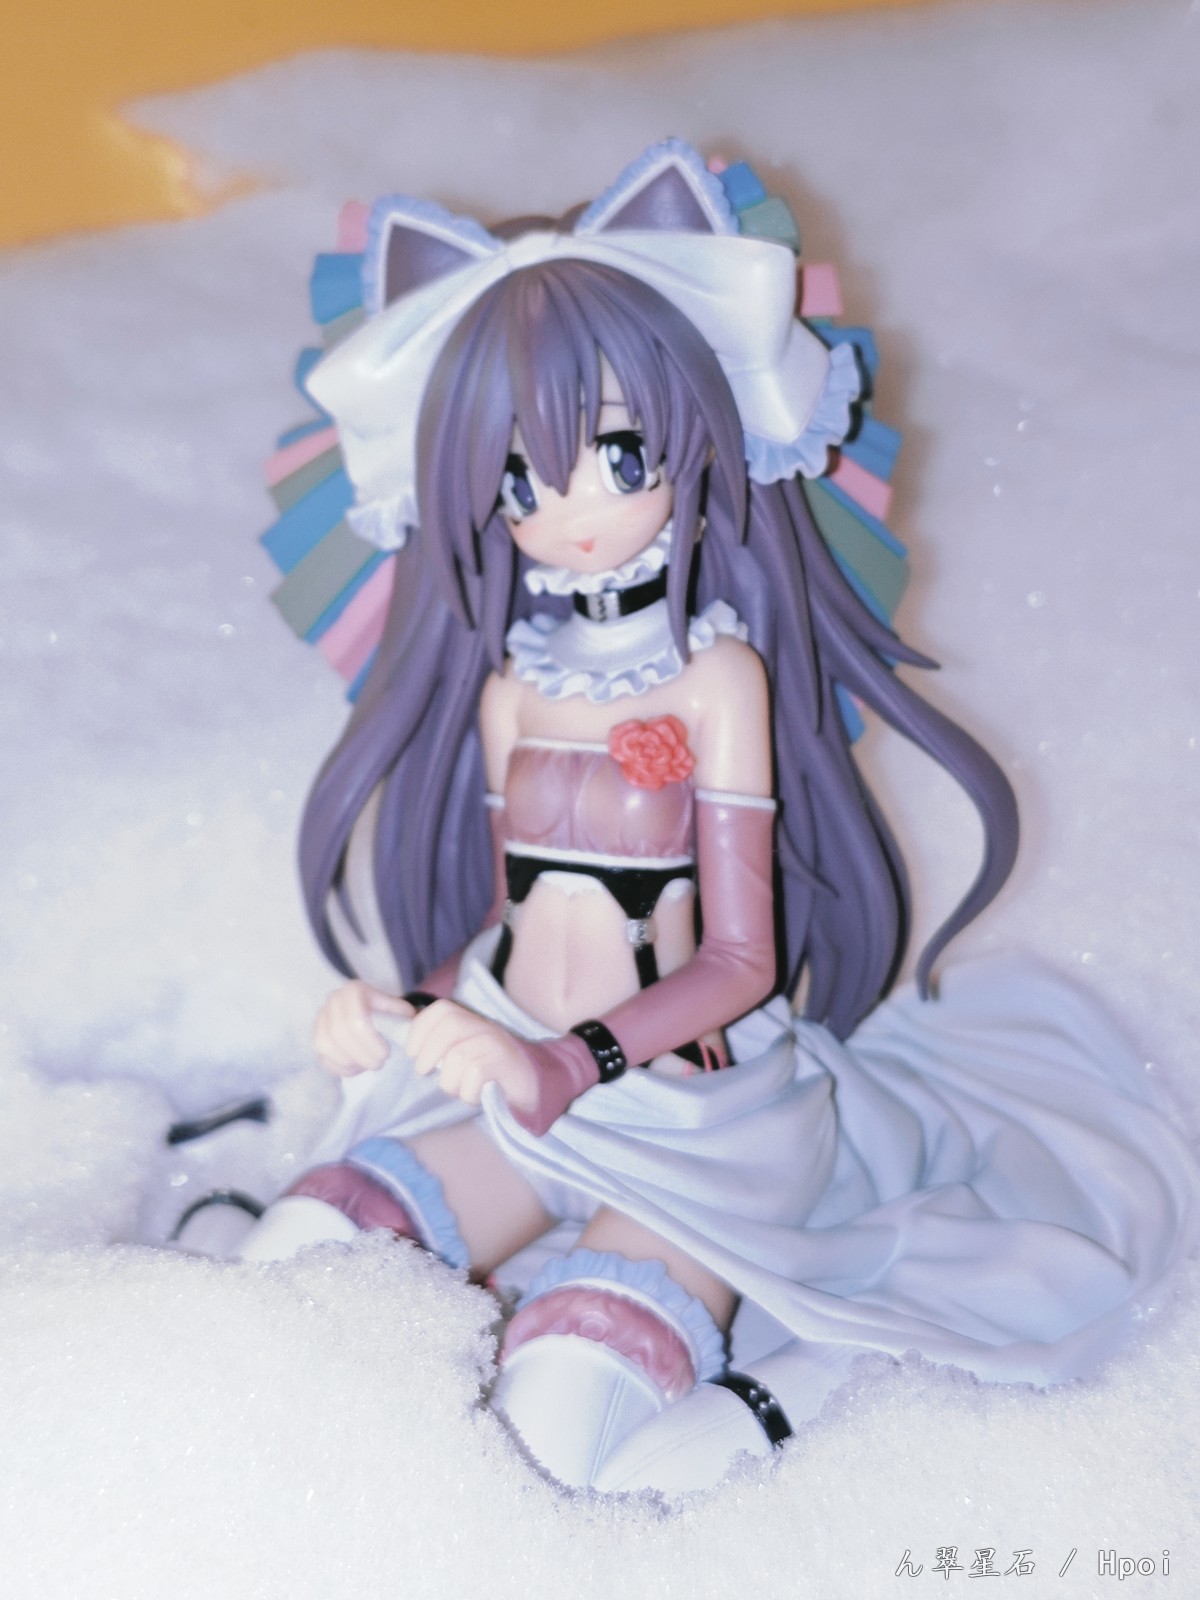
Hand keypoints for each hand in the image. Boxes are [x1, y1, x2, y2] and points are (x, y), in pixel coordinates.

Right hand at [313, 980, 415, 1077]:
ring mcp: (320, 1018)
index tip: (386, 1053)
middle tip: (379, 1064)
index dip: (370, 1042)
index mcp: (354, 990)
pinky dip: (340, 1068)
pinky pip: (322, 1057)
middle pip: (339, 1034)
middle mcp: (333, 1000)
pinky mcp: (316, 1036)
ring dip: (349, 1061)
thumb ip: (402, 1015)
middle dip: (361, 1055)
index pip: (356, 1020)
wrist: (371, 1012)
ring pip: (325, 1045)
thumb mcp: (398, 1008)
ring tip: (368, 1065)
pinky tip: (357, 1067)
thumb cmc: (387, 1012)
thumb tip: (406, 1021)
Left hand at [406, 1001, 538, 1115]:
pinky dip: (468, 1092)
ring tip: (458, 1090)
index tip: (412, 1053)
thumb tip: (406, 1049)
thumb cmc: (486, 1078)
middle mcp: (484, 1027)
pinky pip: (476, 1074)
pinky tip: (474, 1097)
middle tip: (424, 1072)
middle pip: (449, 1025)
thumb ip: (438, 1049)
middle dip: (428, 1052)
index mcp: (470, 1022)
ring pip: (459, 1056)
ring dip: (450, 1082)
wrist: (528, 1093)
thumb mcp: (460, 1057)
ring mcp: (497, 1043)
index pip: (440, 1009)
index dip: (419, 1029)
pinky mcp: (506, 1063)